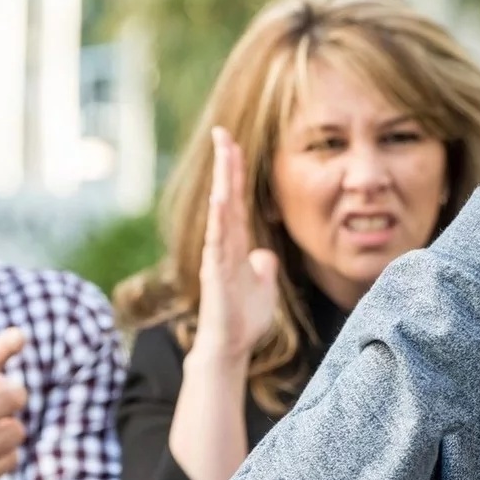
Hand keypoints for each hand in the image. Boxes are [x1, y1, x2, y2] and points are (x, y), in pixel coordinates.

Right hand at [192, 127, 280, 362]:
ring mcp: (218, 256)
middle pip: (226, 196)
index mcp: (236, 243)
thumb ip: (262, 266)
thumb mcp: (262, 286)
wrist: (230, 348)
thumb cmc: (243, 319)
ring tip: (223, 154)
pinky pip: (218, 241)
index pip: (237, 199)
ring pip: (221, 212)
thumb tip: (263, 255)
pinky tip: (220, 198)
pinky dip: (219, 218)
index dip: (235, 171)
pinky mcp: (216, 273)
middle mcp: (224, 244)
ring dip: (222, 182)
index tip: (232, 142)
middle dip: (225, 164)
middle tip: (222, 132)